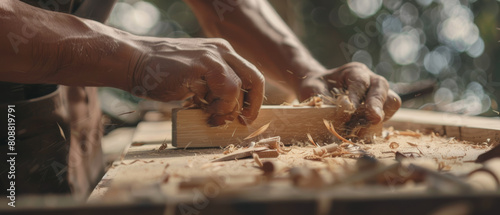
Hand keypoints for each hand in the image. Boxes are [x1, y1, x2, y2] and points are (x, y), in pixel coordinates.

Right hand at [128, 38, 264, 125]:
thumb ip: (211, 90)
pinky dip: (221, 104)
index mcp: (222, 54)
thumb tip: (228, 112)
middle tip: (242, 122)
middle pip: (255, 79)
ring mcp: (215, 54)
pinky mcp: (206, 61)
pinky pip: (229, 88)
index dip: (251, 101)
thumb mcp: (193, 82)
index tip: (243, 118)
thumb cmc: (159, 75)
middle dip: (252, 106)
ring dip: (228, 109)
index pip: (249, 77)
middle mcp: (223, 51)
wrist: (133, 62)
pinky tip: (205, 108)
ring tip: (211, 115)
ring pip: (241, 87)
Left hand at [300, 62, 400, 123]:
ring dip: (380, 116)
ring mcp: (377, 93)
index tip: (349, 109)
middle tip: (373, 118)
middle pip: (382, 87)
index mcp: (354, 71)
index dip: (356, 96)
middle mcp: (370, 79)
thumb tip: (340, 114)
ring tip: (363, 129)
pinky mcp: (380, 108)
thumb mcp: (313, 89)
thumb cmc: (316, 87)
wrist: (319, 89)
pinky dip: (377, 125)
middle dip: (377, 104)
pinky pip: (387, 115)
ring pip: (391, 101)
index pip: (360, 81)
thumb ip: (325, 100)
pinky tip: (362, 132)